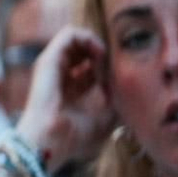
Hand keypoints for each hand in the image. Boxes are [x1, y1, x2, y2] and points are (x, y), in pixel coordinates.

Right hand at [15, 26, 115, 167]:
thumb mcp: (106, 120)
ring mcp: (52, 65)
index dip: (109, 69)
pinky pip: (70, 33)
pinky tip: (99, 54)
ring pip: (77, 37)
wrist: (50, 143)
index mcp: (70, 90)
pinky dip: (89, 40)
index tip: (117, 82)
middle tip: (113, 68)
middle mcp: (59, 75)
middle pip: (84, 50)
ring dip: (97, 44)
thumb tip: (127, 87)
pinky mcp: (49, 58)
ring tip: (105, 59)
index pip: (91, 67)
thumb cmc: (73, 138)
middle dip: (103, 53)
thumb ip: (117, 102)